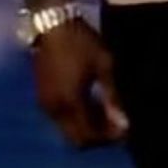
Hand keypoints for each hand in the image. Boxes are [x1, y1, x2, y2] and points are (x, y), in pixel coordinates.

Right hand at [31, 19, 128, 147]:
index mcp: (70, 103)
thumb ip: (111, 96)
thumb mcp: (104, 66)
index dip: (107, 139)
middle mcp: (54, 110)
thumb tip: (123, 123)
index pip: (87, 136)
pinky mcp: (42, 99)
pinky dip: (77, 120)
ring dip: (86, 129)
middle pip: (75, 139)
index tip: (125, 131)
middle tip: (117, 126)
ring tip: (108, 117)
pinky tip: (92, 107)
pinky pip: (60, 121)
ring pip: (66, 131)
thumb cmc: (82, 44)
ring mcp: (45, 106)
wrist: (53, 28)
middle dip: (97, 138)